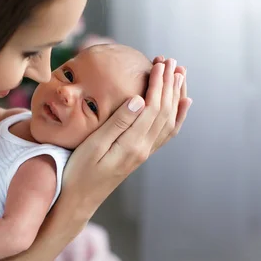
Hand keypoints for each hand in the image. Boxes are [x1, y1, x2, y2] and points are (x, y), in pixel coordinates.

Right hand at [59, 58, 189, 217]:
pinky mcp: (140, 155)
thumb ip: (117, 123)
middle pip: (165, 111)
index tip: (159, 63)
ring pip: (169, 120)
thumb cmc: (78, 172)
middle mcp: (144, 149)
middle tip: (170, 61)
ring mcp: (144, 153)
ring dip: (175, 95)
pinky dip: (177, 116)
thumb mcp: (93, 146)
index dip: (158, 83)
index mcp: (132, 144)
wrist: (79, 200)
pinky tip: (181, 104)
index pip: (152, 107)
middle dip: (169, 83)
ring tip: (179, 74)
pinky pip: (166, 133)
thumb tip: (140, 99)